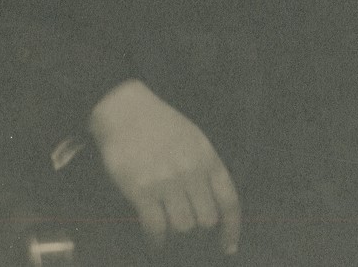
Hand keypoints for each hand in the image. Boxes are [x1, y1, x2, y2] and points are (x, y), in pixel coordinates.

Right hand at [88, 80, 240, 253]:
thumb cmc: (160, 124)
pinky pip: (156, 228)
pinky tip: (155, 241)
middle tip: (186, 220)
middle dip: (198, 225)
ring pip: (183, 226)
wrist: (125, 110)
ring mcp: (166, 181)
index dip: (232, 229)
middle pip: (207, 220)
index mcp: (207, 157)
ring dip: (176, 230)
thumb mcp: (193, 138)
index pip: (229, 201)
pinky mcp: (142, 190)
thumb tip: (214, 204)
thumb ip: (205, 167)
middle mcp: (190, 170)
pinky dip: (156, 241)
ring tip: (168, 222)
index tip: (228, 247)